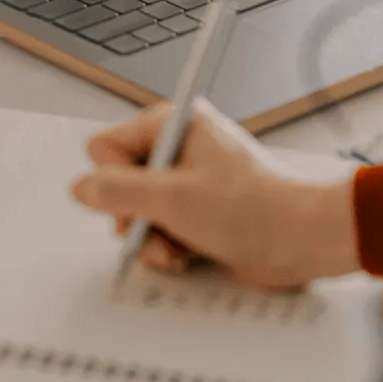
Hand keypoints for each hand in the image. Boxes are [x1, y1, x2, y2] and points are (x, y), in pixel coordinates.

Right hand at [71, 98, 359, 289]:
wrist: (301, 240)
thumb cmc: (252, 209)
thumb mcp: (172, 199)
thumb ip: (117, 193)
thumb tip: (81, 188)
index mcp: (174, 124)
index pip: (105, 147)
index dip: (114, 182)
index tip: (142, 198)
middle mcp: (180, 148)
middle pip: (119, 185)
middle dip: (134, 218)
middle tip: (158, 230)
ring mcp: (190, 181)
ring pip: (138, 213)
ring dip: (152, 239)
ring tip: (177, 250)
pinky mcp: (200, 211)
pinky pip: (160, 230)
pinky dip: (168, 248)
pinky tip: (187, 257)